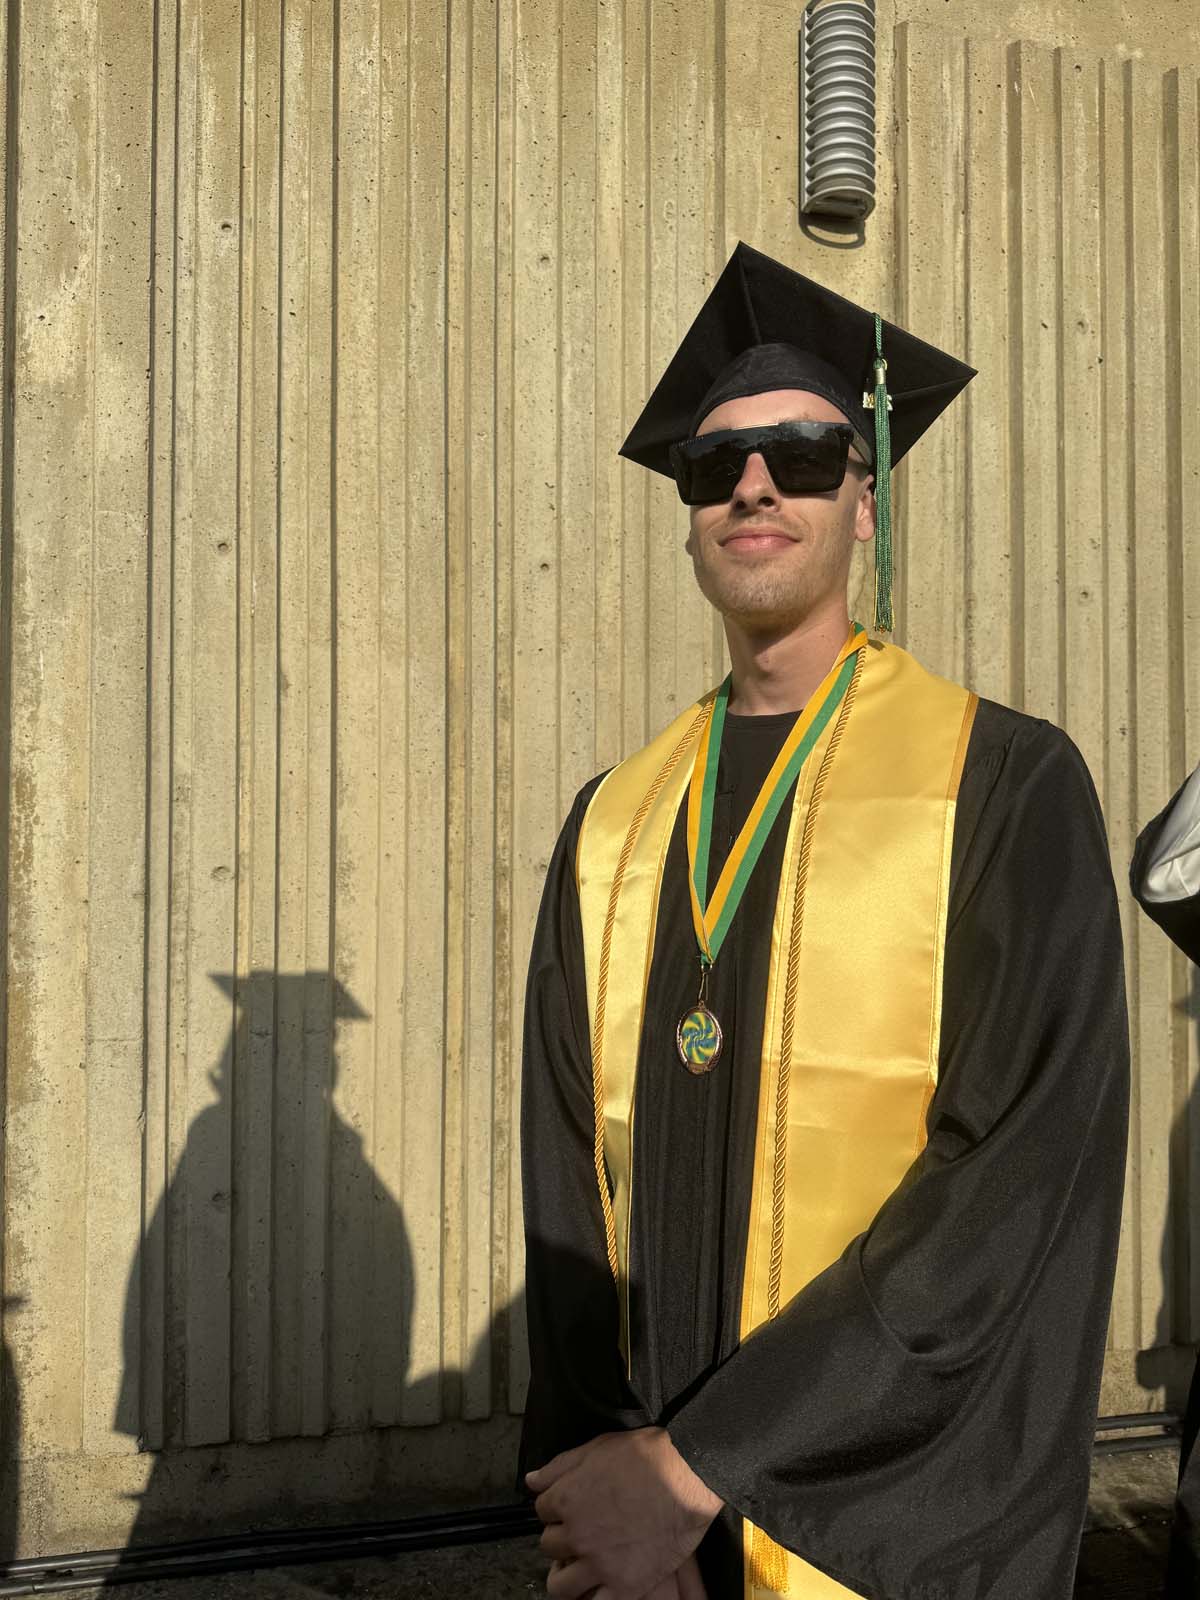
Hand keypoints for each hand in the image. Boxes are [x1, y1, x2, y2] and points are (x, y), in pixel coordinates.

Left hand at [526, 1427, 720, 1599]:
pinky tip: (598, 1586)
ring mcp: (600, 1564)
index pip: (541, 1510)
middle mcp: (577, 1535)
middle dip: (562, 1537)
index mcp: (567, 1499)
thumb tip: (532, 1481)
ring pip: (560, 1586)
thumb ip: (560, 1466)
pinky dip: (592, 1598)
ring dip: (566, 1576)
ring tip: (579, 1567)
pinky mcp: (625, 1585)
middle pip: (549, 1546)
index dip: (555, 1507)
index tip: (569, 1507)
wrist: (688, 1476)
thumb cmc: (646, 1457)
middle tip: (580, 1533)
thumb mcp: (597, 1448)